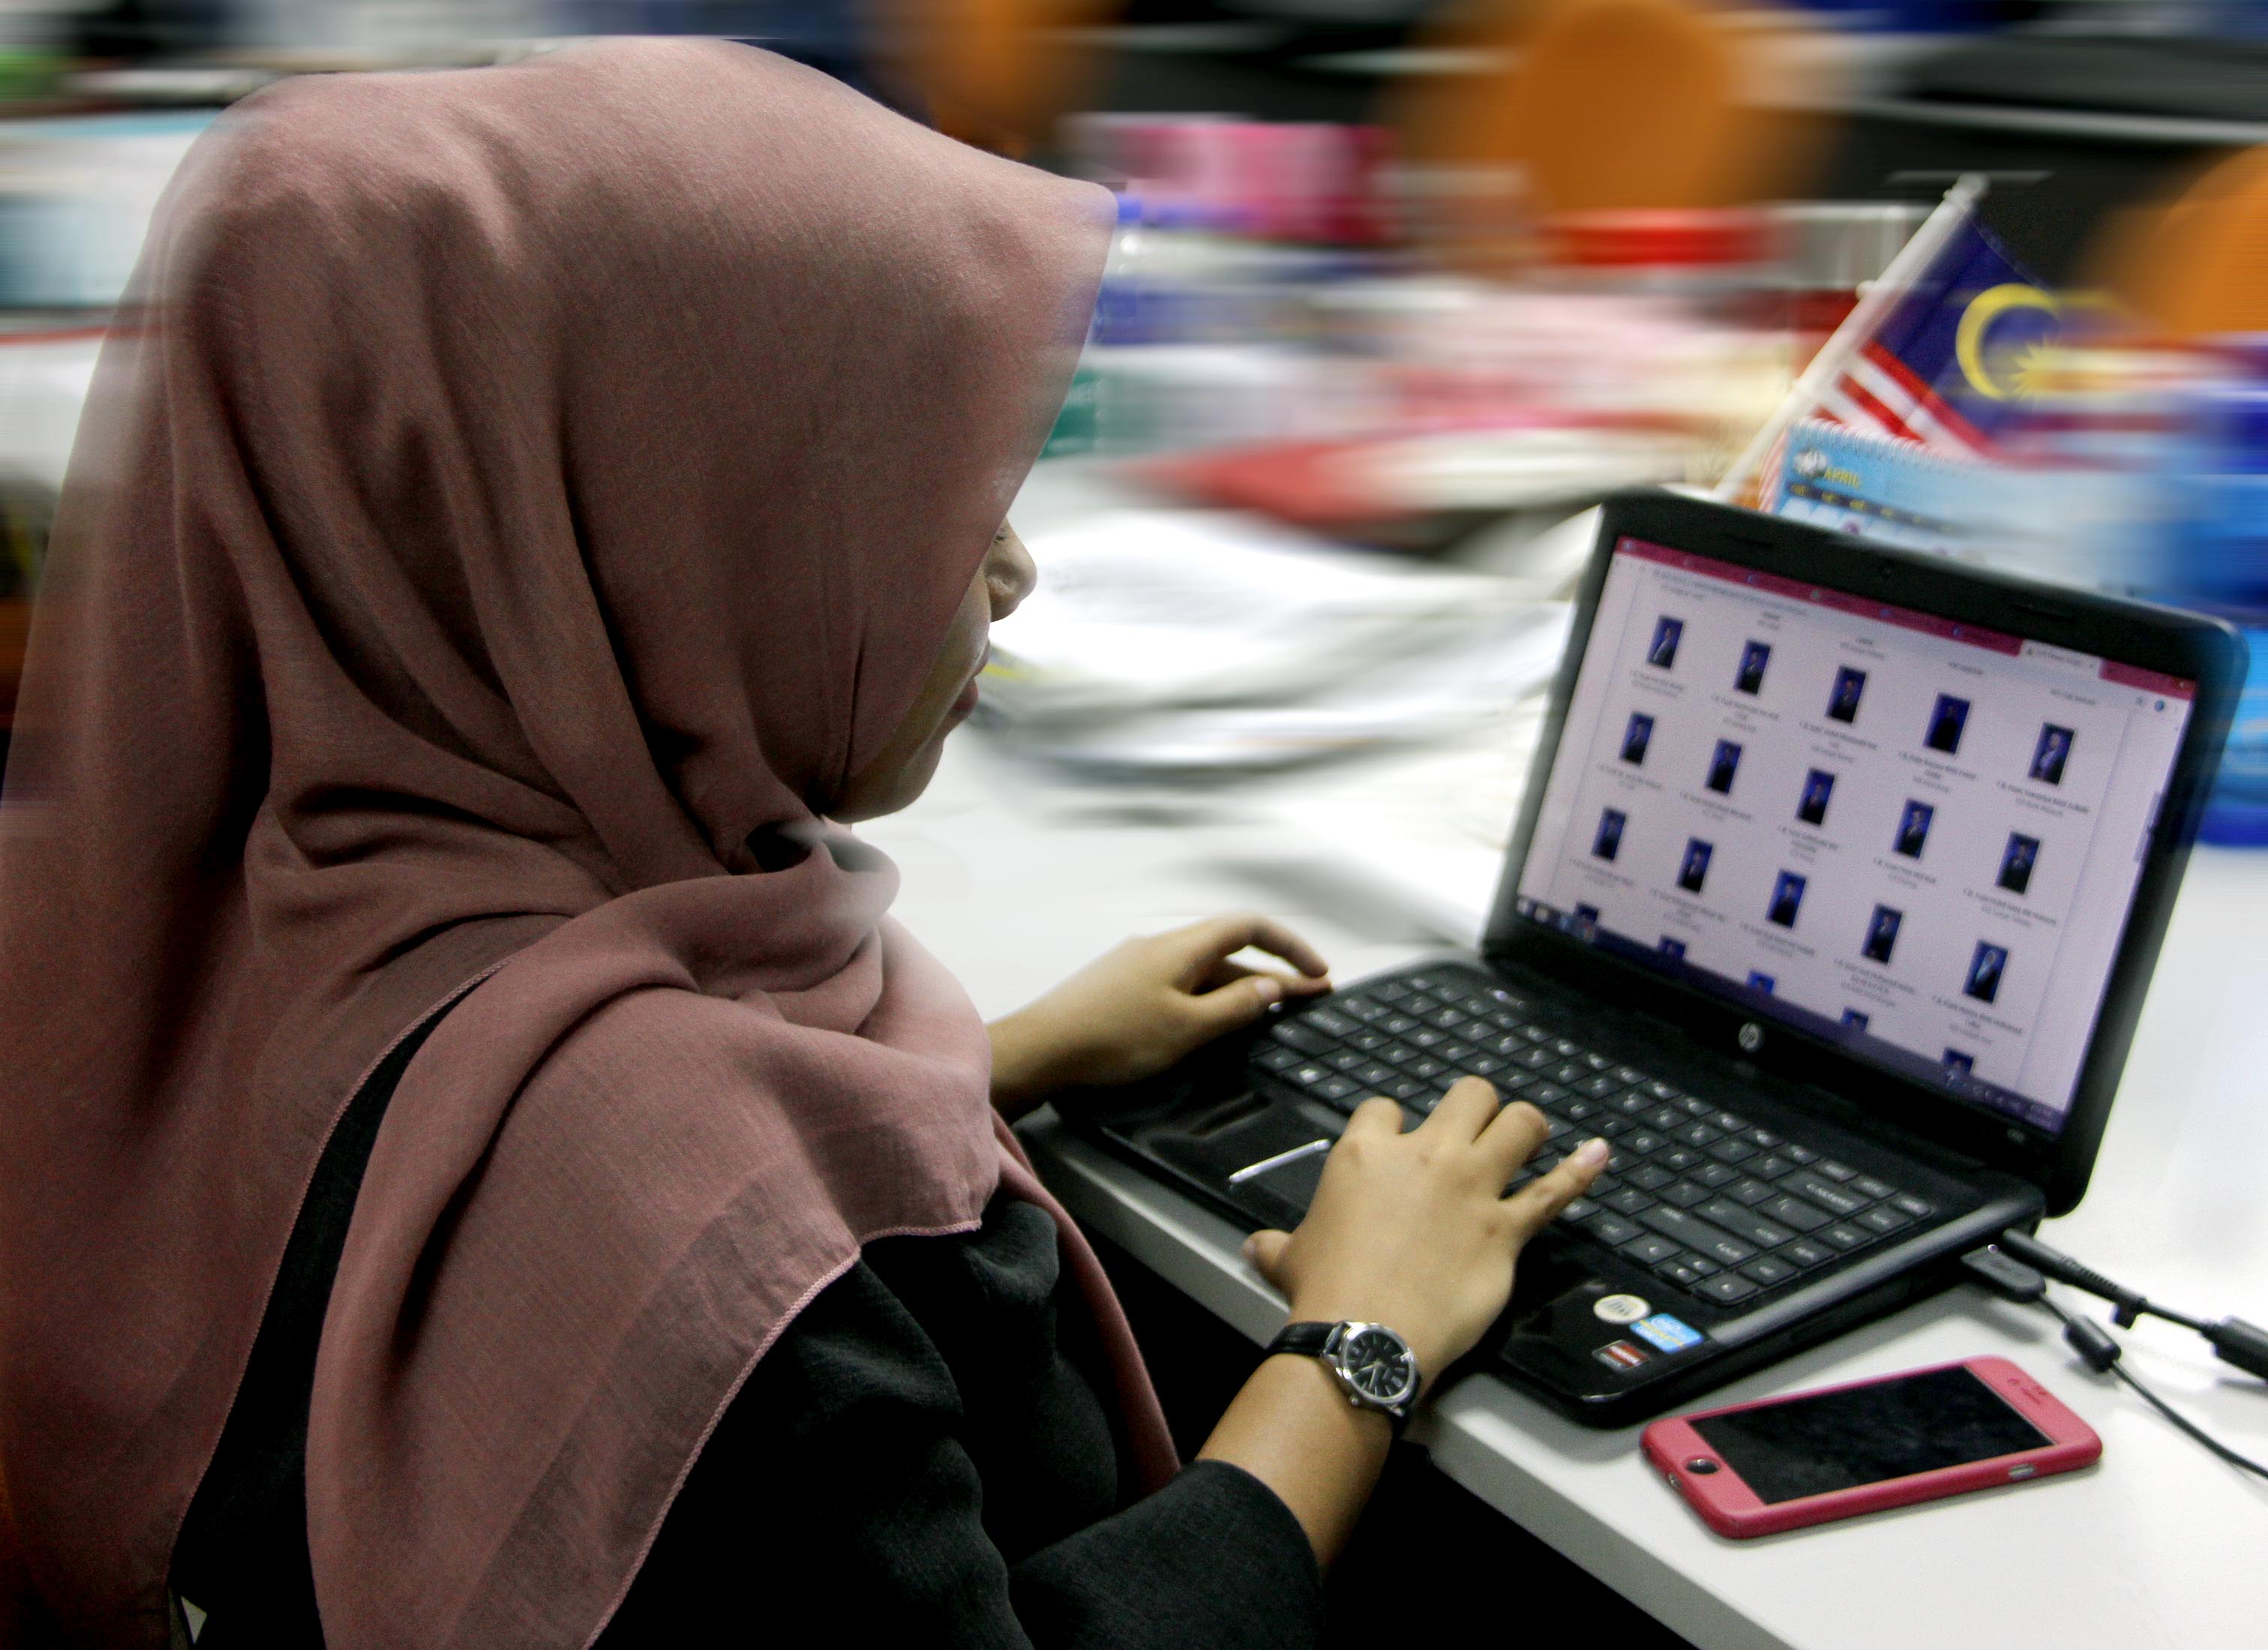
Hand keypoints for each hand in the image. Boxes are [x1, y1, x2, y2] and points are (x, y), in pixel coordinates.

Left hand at [986, 914, 1330, 1115]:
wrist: (1040, 1050)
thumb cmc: (1112, 1038)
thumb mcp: (1186, 1028)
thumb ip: (1234, 1007)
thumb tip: (1273, 986)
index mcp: (1180, 946)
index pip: (1250, 926)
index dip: (1291, 945)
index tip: (1319, 974)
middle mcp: (1161, 946)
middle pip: (1230, 950)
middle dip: (1274, 973)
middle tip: (1311, 998)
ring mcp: (1139, 965)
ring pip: (1205, 971)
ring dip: (1243, 989)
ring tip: (1275, 1013)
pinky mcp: (1122, 988)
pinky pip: (1181, 985)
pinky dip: (1211, 999)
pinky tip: (1217, 1023)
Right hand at [1243, 1078, 1607, 1387]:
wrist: (1365, 1334)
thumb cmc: (1325, 1293)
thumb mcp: (1288, 1258)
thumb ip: (1277, 1245)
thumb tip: (1255, 1248)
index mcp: (1366, 1153)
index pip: (1386, 1108)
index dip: (1396, 1124)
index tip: (1399, 1143)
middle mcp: (1425, 1157)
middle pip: (1468, 1095)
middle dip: (1475, 1107)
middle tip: (1474, 1130)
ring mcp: (1472, 1189)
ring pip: (1519, 1124)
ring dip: (1525, 1128)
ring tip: (1526, 1137)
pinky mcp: (1506, 1229)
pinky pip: (1554, 1191)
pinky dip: (1580, 1171)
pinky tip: (1599, 1154)